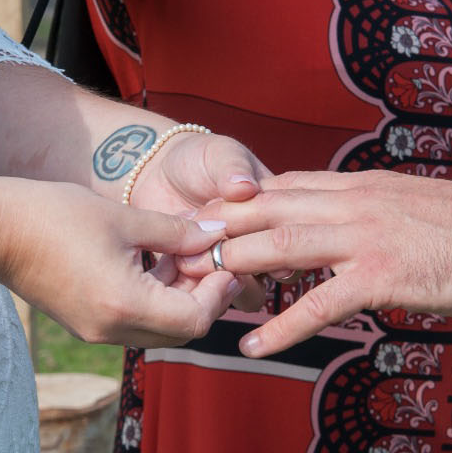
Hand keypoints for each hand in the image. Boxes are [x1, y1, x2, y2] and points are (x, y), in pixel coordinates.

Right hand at [0, 181, 238, 347]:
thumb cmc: (54, 215)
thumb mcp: (124, 218)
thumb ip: (176, 231)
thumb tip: (215, 234)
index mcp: (126, 305)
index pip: (195, 319)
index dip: (217, 292)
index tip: (224, 260)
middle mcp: (113, 330)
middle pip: (182, 332)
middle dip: (204, 298)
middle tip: (211, 260)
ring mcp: (97, 332)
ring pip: (160, 330)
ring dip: (179, 300)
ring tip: (181, 256)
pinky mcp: (86, 325)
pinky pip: (136, 323)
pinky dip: (154, 301)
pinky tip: (152, 263)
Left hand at [126, 128, 273, 308]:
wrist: (158, 174)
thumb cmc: (198, 158)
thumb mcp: (220, 154)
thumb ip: (233, 169)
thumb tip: (245, 187)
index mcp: (280, 215)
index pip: (293, 236)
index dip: (273, 235)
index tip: (240, 223)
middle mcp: (265, 246)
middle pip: (277, 271)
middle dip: (249, 261)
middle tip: (214, 241)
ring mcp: (238, 267)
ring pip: (249, 293)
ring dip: (224, 278)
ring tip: (193, 254)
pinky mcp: (208, 281)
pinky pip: (213, 298)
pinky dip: (199, 286)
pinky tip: (177, 261)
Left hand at [183, 170, 451, 356]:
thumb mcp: (413, 206)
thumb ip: (373, 210)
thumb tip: (347, 220)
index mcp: (361, 186)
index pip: (285, 187)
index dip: (240, 202)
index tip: (204, 216)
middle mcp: (355, 204)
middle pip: (269, 210)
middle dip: (221, 228)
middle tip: (179, 250)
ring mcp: (366, 239)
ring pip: (282, 246)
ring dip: (236, 267)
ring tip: (199, 289)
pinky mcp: (382, 276)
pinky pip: (318, 304)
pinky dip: (280, 327)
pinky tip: (251, 345)